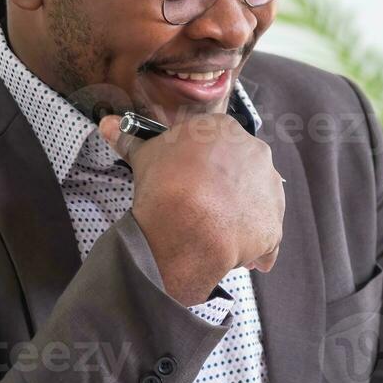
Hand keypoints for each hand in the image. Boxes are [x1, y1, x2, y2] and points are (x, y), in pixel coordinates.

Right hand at [100, 113, 284, 302]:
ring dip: (239, 218)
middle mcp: (257, 154)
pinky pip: (267, 240)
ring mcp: (270, 190)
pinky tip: (234, 258)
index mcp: (228, 130)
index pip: (220, 147)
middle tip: (200, 208)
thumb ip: (131, 140)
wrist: (186, 224)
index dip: (204, 167)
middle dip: (225, 190)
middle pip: (242, 173)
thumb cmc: (165, 184)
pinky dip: (254, 250)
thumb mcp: (144, 157)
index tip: (190, 182)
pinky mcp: (274, 225)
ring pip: (256, 204)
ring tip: (212, 235)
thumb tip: (107, 124)